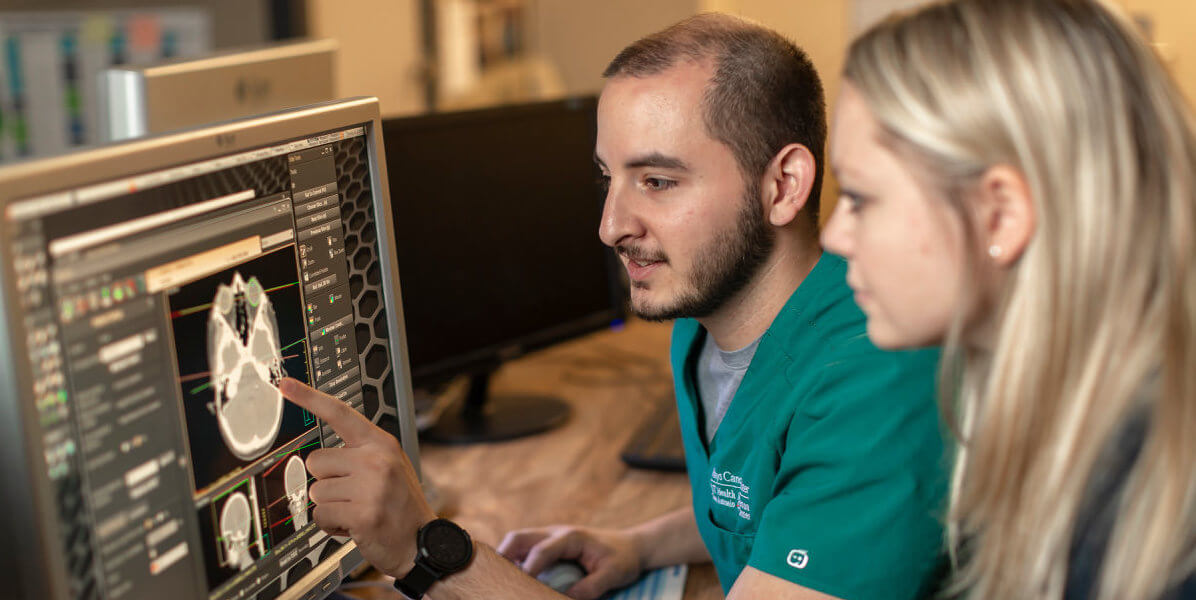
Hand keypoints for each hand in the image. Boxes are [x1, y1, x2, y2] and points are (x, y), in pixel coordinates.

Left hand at [279, 378, 435, 577]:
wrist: (423, 542)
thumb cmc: (402, 506)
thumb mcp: (391, 466)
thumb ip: (360, 454)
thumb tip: (320, 457)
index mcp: (381, 443)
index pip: (340, 413)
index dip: (309, 397)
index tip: (285, 384)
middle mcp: (376, 460)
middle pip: (316, 461)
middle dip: (327, 481)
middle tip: (353, 494)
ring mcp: (370, 486)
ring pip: (316, 492)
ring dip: (331, 506)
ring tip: (357, 511)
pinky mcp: (362, 513)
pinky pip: (320, 515)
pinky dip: (331, 526)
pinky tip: (354, 526)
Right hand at [497, 525, 643, 599]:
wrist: (631, 546)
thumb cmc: (623, 558)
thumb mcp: (613, 574)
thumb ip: (590, 587)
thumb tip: (566, 599)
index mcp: (571, 537)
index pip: (541, 550)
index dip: (527, 569)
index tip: (518, 588)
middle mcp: (556, 533)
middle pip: (519, 537)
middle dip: (504, 555)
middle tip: (496, 580)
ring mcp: (550, 538)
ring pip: (518, 542)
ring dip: (506, 559)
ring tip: (501, 582)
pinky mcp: (549, 546)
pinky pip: (525, 551)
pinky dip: (515, 563)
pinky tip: (514, 581)